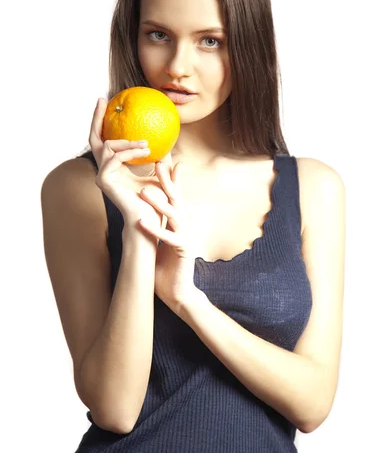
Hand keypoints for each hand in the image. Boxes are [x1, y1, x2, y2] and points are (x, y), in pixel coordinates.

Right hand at [89, 97, 172, 226]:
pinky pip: (112, 158)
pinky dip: (128, 152)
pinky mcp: (103, 181)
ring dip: (128, 142)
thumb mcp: (161, 175)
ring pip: (108, 146)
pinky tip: (143, 150)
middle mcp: (105, 169)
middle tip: (104, 100)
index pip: (106, 141)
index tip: (108, 102)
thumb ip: (162, 160)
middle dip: (98, 117)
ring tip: (146, 144)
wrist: (150, 220)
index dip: (104, 122)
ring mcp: (102, 175)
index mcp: (115, 167)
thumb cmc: (156, 202)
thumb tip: (171, 146)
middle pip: (95, 138)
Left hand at [137, 160, 199, 314]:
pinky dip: (155, 230)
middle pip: (177, 199)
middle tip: (158, 162)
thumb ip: (155, 224)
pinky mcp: (183, 251)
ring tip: (143, 190)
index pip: (174, 196)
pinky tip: (142, 222)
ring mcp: (185, 237)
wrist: (178, 292)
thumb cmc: (166, 266)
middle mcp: (184, 226)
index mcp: (178, 222)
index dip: (170, 179)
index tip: (163, 160)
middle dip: (168, 180)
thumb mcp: (159, 240)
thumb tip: (140, 211)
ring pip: (174, 215)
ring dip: (159, 202)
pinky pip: (169, 238)